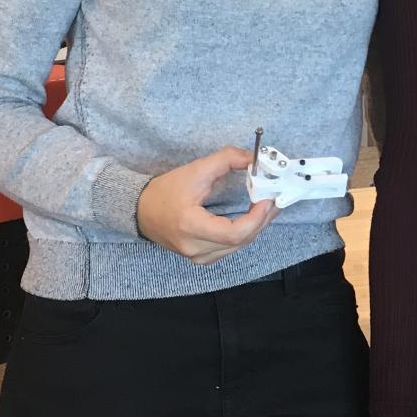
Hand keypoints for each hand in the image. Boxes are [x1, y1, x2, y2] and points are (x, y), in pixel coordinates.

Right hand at [137, 146, 276, 264]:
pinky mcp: (202, 258)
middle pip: (241, 240)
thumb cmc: (165, 191)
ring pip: (240, 245)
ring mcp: (199, 257)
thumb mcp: (196, 170)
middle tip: (276, 197)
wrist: (141, 211)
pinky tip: (255, 217)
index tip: (267, 198)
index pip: (234, 233)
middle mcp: (195, 248)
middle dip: (263, 218)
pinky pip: (232, 247)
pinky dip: (247, 232)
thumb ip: (226, 160)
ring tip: (269, 204)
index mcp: (191, 227)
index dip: (256, 217)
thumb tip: (253, 158)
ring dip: (257, 225)